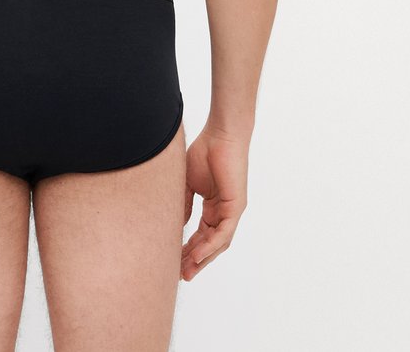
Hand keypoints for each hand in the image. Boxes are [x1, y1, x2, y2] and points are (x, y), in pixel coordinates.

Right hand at [180, 124, 248, 280]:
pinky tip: (197, 254)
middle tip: (179, 275)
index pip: (200, 234)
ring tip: (186, 271)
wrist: (220, 134)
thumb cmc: (205, 151)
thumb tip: (177, 225)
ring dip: (202, 258)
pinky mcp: (236, 207)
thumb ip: (183, 204)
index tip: (173, 262)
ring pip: (217, 243)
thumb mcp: (187, 183)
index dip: (187, 249)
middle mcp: (223, 212)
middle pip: (209, 243)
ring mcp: (231, 211)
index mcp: (212, 206)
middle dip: (194, 260)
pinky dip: (210, 245)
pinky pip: (223, 233)